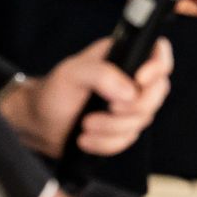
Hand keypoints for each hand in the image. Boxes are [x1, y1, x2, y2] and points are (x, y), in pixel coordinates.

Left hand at [0, 37, 174, 157]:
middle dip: (132, 107)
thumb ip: (101, 74)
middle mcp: (132, 80)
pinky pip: (128, 140)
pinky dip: (106, 143)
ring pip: (143, 120)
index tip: (139, 80)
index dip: (158, 66)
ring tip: (85, 126)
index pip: (158, 53)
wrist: (38, 124)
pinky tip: (86, 139)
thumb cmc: (53, 92)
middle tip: (108, 108)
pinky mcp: (123, 129)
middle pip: (158, 92)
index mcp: (123, 57)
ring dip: (112, 128)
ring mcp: (130, 106)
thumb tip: (131, 91)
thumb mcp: (72, 73)